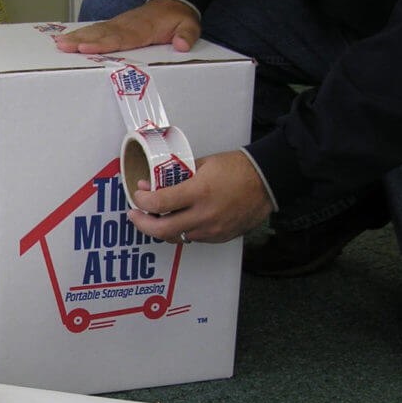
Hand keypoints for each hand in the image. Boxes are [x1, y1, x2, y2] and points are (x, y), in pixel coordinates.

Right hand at [55, 0, 200, 54]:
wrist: (174, 1)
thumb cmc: (179, 18)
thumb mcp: (190, 25)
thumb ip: (186, 35)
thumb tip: (182, 44)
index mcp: (143, 29)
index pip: (120, 38)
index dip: (103, 44)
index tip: (87, 48)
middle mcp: (126, 25)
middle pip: (101, 34)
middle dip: (82, 40)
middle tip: (64, 46)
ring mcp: (119, 24)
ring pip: (96, 31)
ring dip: (77, 37)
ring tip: (60, 43)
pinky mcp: (115, 25)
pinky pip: (97, 29)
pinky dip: (82, 34)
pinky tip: (68, 39)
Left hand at [127, 151, 272, 242]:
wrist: (267, 181)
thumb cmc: (237, 168)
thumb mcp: (203, 164)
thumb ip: (176, 176)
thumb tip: (151, 184)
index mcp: (199, 192)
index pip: (158, 203)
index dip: (141, 201)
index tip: (138, 196)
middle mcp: (205, 215)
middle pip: (161, 230)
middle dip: (142, 223)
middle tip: (134, 215)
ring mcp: (213, 229)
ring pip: (176, 237)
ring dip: (161, 229)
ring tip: (155, 217)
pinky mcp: (220, 237)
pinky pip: (193, 238)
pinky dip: (181, 230)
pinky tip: (179, 220)